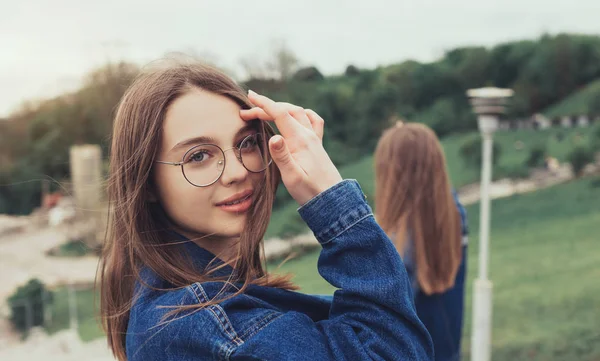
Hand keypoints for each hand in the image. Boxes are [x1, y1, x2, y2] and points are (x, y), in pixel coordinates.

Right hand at [240, 90, 342, 205]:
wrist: (332, 200)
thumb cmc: (310, 191)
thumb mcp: (292, 177)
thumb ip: (282, 156)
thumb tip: (273, 137)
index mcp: (300, 140)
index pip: (280, 114)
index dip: (264, 104)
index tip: (250, 96)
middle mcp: (308, 135)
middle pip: (287, 111)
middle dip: (266, 107)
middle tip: (247, 112)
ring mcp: (314, 139)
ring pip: (298, 113)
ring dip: (281, 108)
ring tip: (266, 111)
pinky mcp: (317, 145)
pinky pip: (313, 121)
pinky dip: (302, 114)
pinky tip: (297, 116)